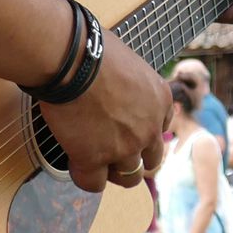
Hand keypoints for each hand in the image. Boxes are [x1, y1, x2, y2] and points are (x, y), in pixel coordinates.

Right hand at [35, 28, 169, 193]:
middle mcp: (149, 128)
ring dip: (112, 172)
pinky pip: (94, 184)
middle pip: (152, 160)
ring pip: (129, 177)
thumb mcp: (128, 62)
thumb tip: (114, 82)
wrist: (72, 59)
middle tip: (111, 149)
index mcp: (160, 101)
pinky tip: (75, 162)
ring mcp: (124, 147)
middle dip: (134, 157)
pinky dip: (84, 177)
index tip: (125, 128)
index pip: (161, 129)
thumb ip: (130, 82)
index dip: (142, 132)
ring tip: (93, 158)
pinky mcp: (94, 159)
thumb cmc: (93, 49)